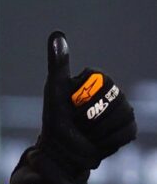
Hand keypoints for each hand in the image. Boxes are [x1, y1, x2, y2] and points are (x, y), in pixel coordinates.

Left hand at [39, 31, 136, 173]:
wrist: (61, 149)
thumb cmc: (56, 117)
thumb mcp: (55, 89)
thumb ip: (58, 63)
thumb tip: (57, 34)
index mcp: (98, 80)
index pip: (103, 82)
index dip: (86, 98)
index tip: (72, 105)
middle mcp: (114, 93)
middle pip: (114, 101)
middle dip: (91, 117)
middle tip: (77, 123)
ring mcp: (124, 110)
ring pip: (121, 117)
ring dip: (98, 130)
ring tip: (85, 133)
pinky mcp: (129, 129)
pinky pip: (125, 133)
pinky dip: (107, 141)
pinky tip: (96, 142)